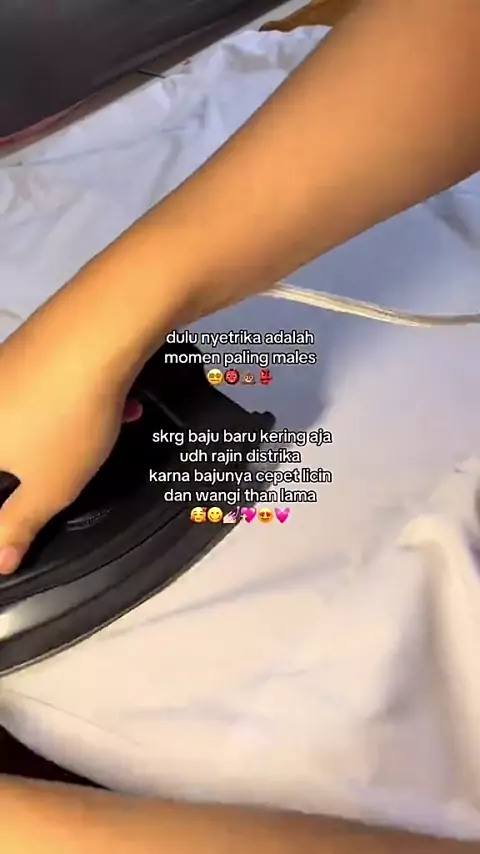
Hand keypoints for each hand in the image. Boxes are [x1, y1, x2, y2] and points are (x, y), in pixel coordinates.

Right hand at [0, 317, 142, 575]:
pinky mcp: (31, 346)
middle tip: (76, 469)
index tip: (33, 505)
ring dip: (72, 434)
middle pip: (6, 451)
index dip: (7, 510)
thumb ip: (17, 527)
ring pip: (31, 418)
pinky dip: (80, 404)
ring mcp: (3, 369)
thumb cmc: (65, 422)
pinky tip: (123, 404)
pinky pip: (49, 388)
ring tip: (111, 432)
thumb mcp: (47, 489)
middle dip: (44, 469)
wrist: (97, 331)